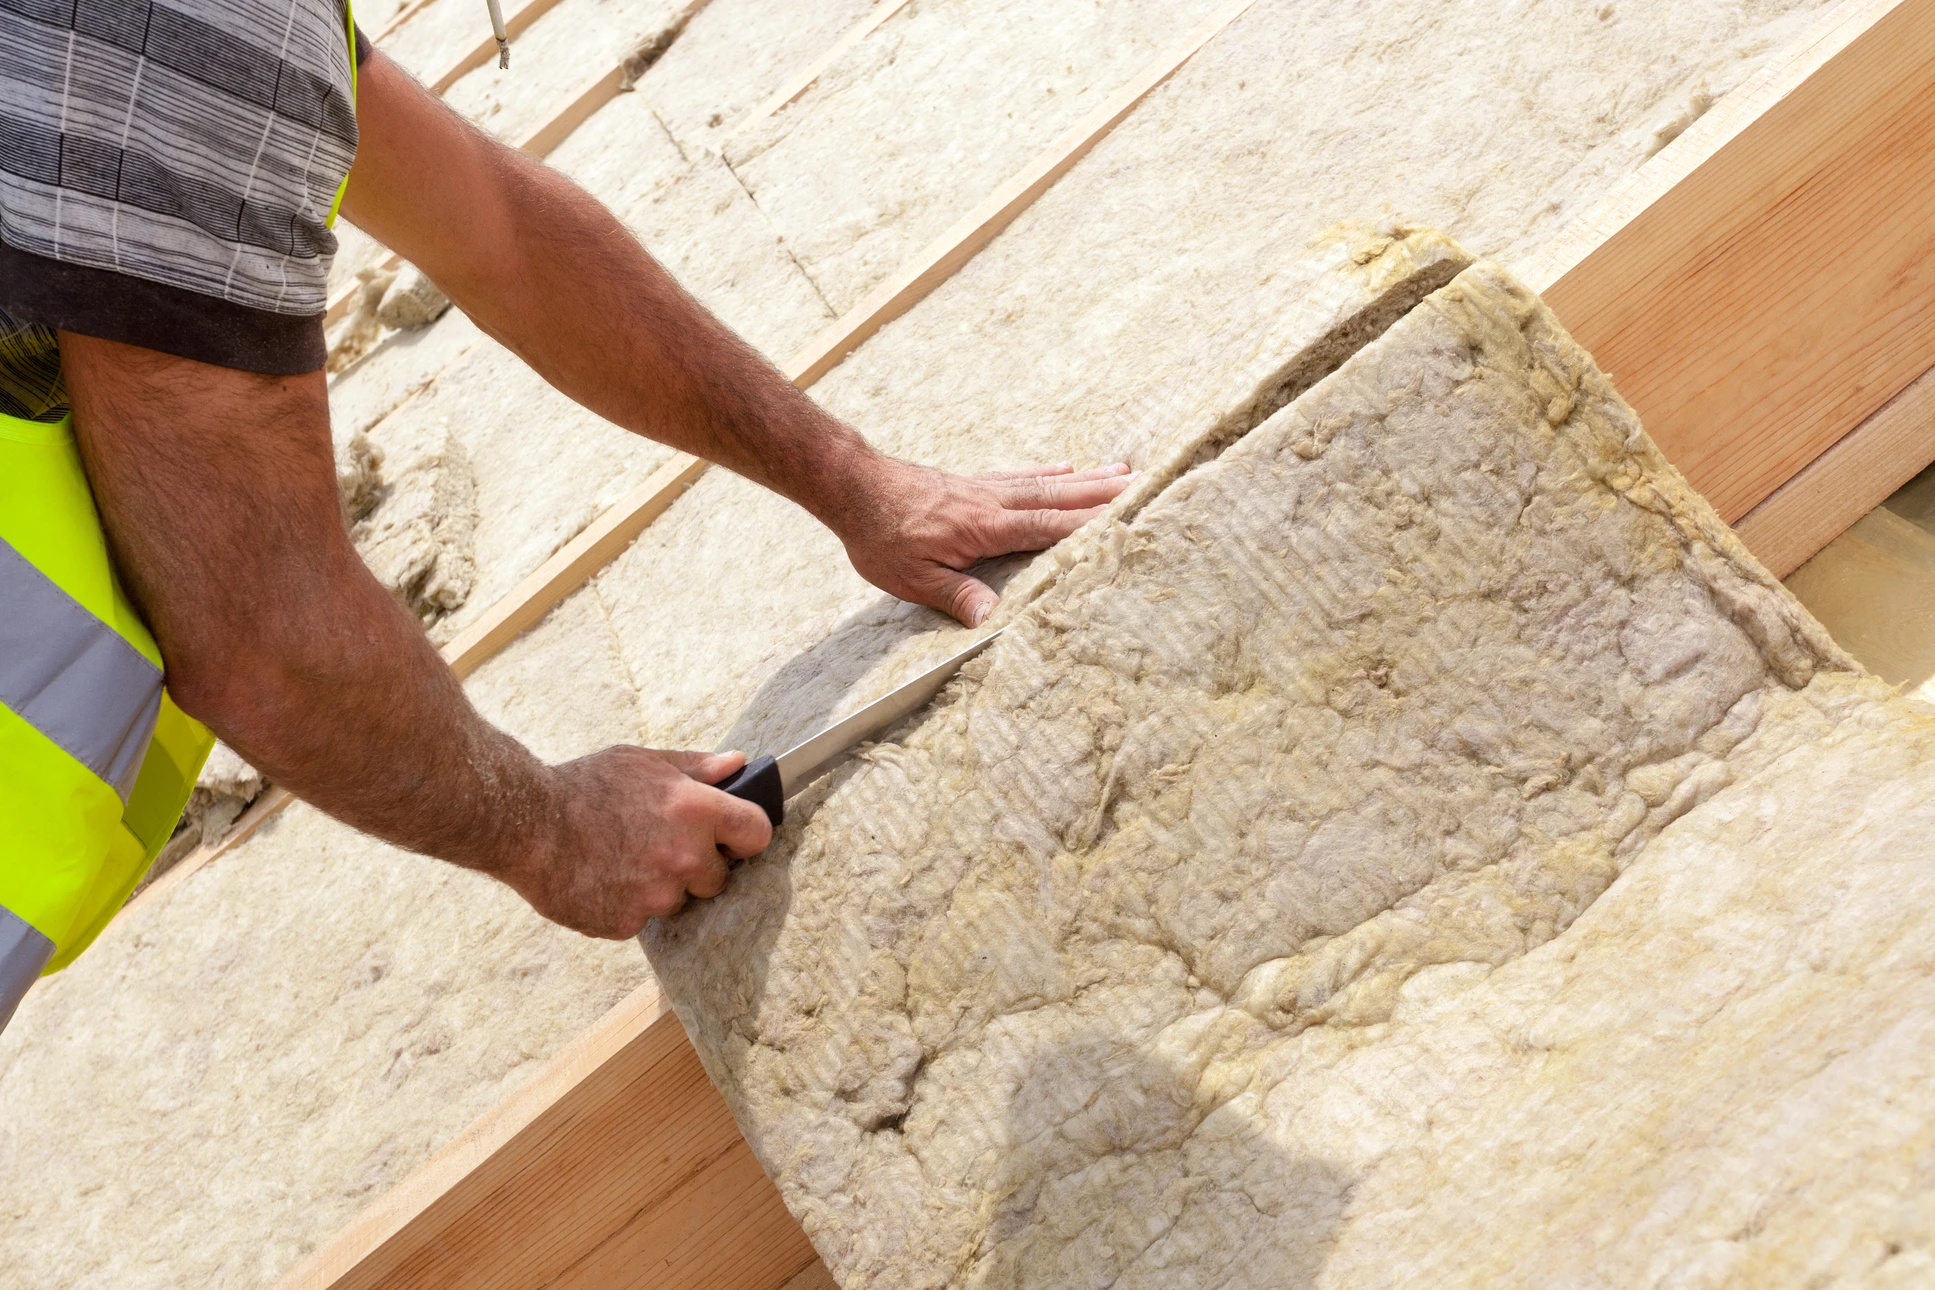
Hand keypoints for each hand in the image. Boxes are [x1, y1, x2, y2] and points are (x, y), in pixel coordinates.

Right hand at [501, 747, 772, 937]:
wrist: (525, 825)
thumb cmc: (583, 787)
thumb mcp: (643, 762)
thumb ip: (696, 766)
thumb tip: (737, 763)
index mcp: (696, 810)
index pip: (757, 833)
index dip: (746, 835)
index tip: (732, 838)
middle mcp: (685, 856)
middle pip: (719, 877)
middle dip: (697, 866)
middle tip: (659, 846)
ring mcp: (657, 895)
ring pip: (677, 901)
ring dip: (660, 888)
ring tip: (622, 860)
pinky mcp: (627, 923)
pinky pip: (641, 919)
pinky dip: (626, 906)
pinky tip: (603, 880)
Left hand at [835, 457, 1136, 625]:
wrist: (851, 486)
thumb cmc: (880, 536)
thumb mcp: (913, 579)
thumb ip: (957, 596)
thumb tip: (995, 621)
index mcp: (986, 528)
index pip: (1048, 528)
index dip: (1088, 527)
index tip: (1127, 520)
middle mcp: (993, 503)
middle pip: (1058, 498)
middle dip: (1102, 495)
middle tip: (1144, 486)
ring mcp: (983, 489)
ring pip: (1044, 483)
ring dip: (1086, 480)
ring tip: (1122, 471)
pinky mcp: (970, 484)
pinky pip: (1019, 476)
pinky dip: (1047, 473)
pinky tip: (1065, 468)